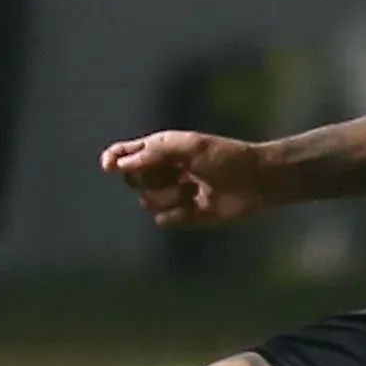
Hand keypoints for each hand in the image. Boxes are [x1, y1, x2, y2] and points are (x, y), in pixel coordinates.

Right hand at [100, 129, 275, 227]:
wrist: (256, 181)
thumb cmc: (226, 157)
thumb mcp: (190, 146)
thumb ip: (154, 151)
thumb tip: (122, 163)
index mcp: (162, 150)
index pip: (126, 154)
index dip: (114, 159)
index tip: (109, 166)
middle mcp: (163, 172)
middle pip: (133, 180)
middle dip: (150, 179)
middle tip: (177, 173)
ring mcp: (173, 194)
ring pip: (147, 202)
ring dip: (169, 196)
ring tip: (194, 189)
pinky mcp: (183, 216)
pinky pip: (162, 220)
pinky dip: (176, 214)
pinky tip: (197, 206)